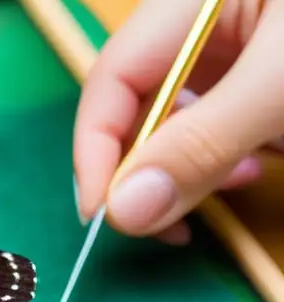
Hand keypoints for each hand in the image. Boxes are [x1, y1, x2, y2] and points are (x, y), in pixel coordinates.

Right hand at [73, 0, 282, 244]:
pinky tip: (256, 165)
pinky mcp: (260, 76)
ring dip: (194, 167)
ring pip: (180, 123)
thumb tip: (125, 213)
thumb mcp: (279, 81)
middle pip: (139, 108)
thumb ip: (205, 142)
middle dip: (150, 168)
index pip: (110, 81)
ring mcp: (235, 50)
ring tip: (241, 179)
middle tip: (171, 221)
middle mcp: (199, 27)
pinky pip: (220, 125)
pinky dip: (228, 157)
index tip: (103, 215)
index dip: (96, 151)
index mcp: (187, 5)